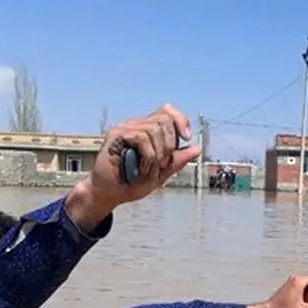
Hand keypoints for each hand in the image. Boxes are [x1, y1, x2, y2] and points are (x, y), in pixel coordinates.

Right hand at [80, 103, 202, 210]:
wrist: (110, 195)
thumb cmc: (131, 184)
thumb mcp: (162, 173)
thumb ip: (177, 160)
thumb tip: (197, 148)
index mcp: (147, 130)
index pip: (167, 111)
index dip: (180, 119)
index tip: (186, 137)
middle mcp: (136, 125)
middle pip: (164, 118)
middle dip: (169, 144)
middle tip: (161, 165)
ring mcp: (125, 128)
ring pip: (154, 129)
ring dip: (157, 155)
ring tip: (148, 170)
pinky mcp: (116, 134)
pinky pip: (142, 138)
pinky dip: (147, 157)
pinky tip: (140, 169)